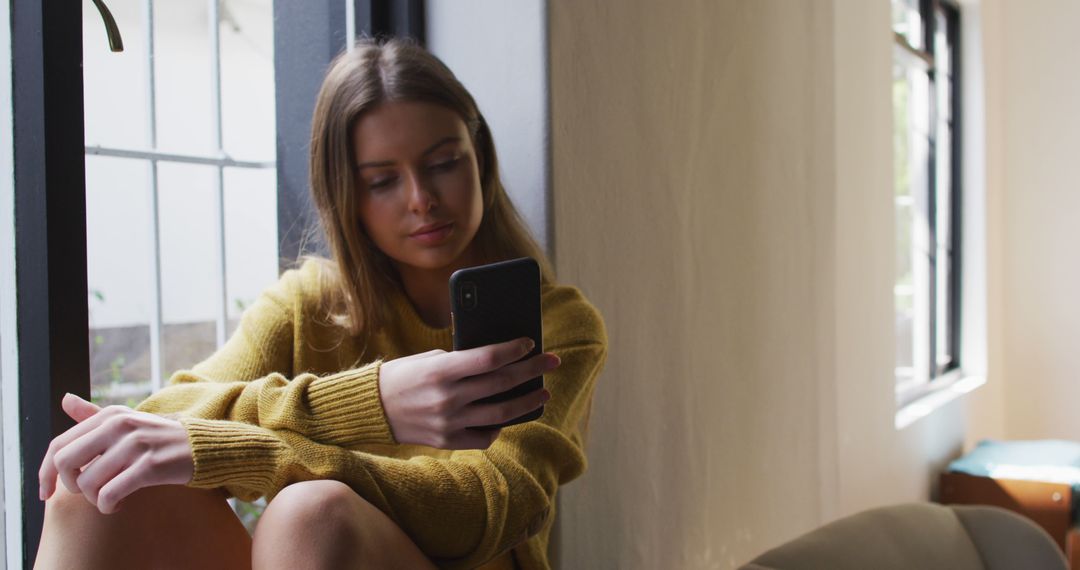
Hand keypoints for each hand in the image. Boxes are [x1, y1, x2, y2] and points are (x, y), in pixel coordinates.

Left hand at [38, 393, 194, 513]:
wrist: (203, 447)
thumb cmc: (159, 439)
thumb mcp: (127, 421)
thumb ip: (93, 415)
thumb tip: (65, 399)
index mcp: (109, 415)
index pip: (58, 444)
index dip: (44, 472)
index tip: (45, 492)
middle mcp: (119, 425)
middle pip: (65, 462)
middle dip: (69, 486)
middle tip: (87, 492)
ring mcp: (135, 444)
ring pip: (87, 483)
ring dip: (93, 499)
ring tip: (108, 499)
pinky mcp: (150, 465)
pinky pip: (110, 493)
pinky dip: (107, 506)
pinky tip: (117, 505)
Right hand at [379, 338, 559, 449]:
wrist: (372, 408)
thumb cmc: (404, 375)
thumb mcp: (430, 358)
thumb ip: (462, 360)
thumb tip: (500, 358)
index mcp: (441, 370)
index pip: (489, 358)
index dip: (514, 350)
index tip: (531, 343)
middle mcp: (447, 397)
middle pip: (502, 383)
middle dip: (532, 370)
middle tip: (553, 362)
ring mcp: (449, 422)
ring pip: (501, 414)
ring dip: (528, 401)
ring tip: (543, 392)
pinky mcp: (447, 440)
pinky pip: (484, 436)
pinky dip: (499, 426)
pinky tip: (508, 416)